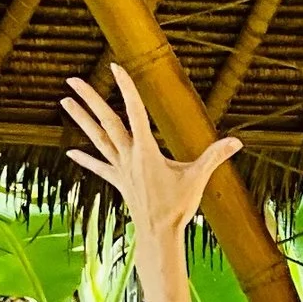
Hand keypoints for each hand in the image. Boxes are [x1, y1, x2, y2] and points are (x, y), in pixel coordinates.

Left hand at [62, 69, 236, 243]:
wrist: (158, 234)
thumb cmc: (178, 207)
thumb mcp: (198, 178)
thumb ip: (215, 156)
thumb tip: (237, 141)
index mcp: (146, 150)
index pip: (135, 111)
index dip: (126, 88)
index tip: (115, 67)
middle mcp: (129, 156)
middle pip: (106, 121)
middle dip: (89, 99)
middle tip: (72, 80)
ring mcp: (121, 168)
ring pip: (98, 138)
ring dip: (81, 120)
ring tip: (64, 101)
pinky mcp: (119, 181)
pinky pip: (99, 167)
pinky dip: (85, 158)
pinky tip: (70, 151)